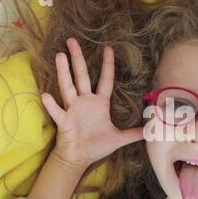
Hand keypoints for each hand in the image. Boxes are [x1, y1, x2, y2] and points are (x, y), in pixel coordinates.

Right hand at [41, 38, 143, 168]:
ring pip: (68, 87)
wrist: (79, 158)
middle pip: (81, 76)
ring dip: (64, 72)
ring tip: (60, 55)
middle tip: (72, 40)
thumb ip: (134, 133)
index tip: (108, 48)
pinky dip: (52, 104)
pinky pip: (57, 111)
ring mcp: (72, 109)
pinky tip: (46, 95)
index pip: (105, 80)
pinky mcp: (64, 121)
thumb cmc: (96, 145)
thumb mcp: (119, 139)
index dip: (107, 65)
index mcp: (99, 103)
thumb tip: (151, 131)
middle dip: (78, 58)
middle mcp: (85, 102)